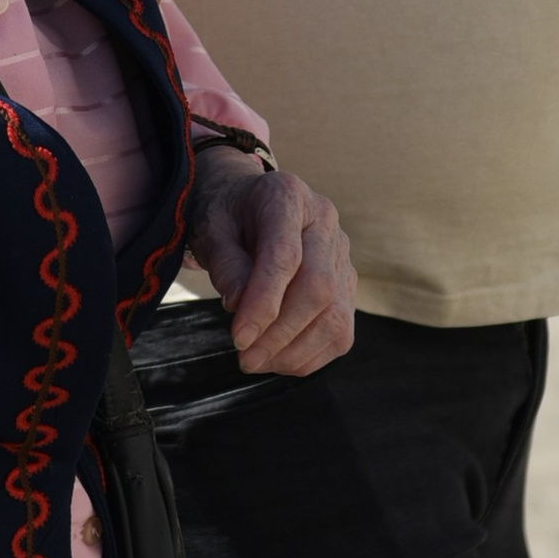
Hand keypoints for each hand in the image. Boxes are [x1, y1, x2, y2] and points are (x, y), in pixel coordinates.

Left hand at [189, 150, 354, 375]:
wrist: (245, 205)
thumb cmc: (226, 217)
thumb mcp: (211, 231)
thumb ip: (226, 265)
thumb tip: (239, 306)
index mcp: (287, 196)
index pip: (286, 255)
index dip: (264, 302)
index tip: (239, 337)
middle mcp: (324, 222)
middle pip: (319, 288)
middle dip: (280, 333)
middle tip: (245, 357)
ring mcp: (342, 254)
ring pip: (336, 316)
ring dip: (295, 351)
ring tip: (256, 361)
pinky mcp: (347, 285)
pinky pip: (340, 332)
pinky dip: (309, 355)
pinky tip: (278, 359)